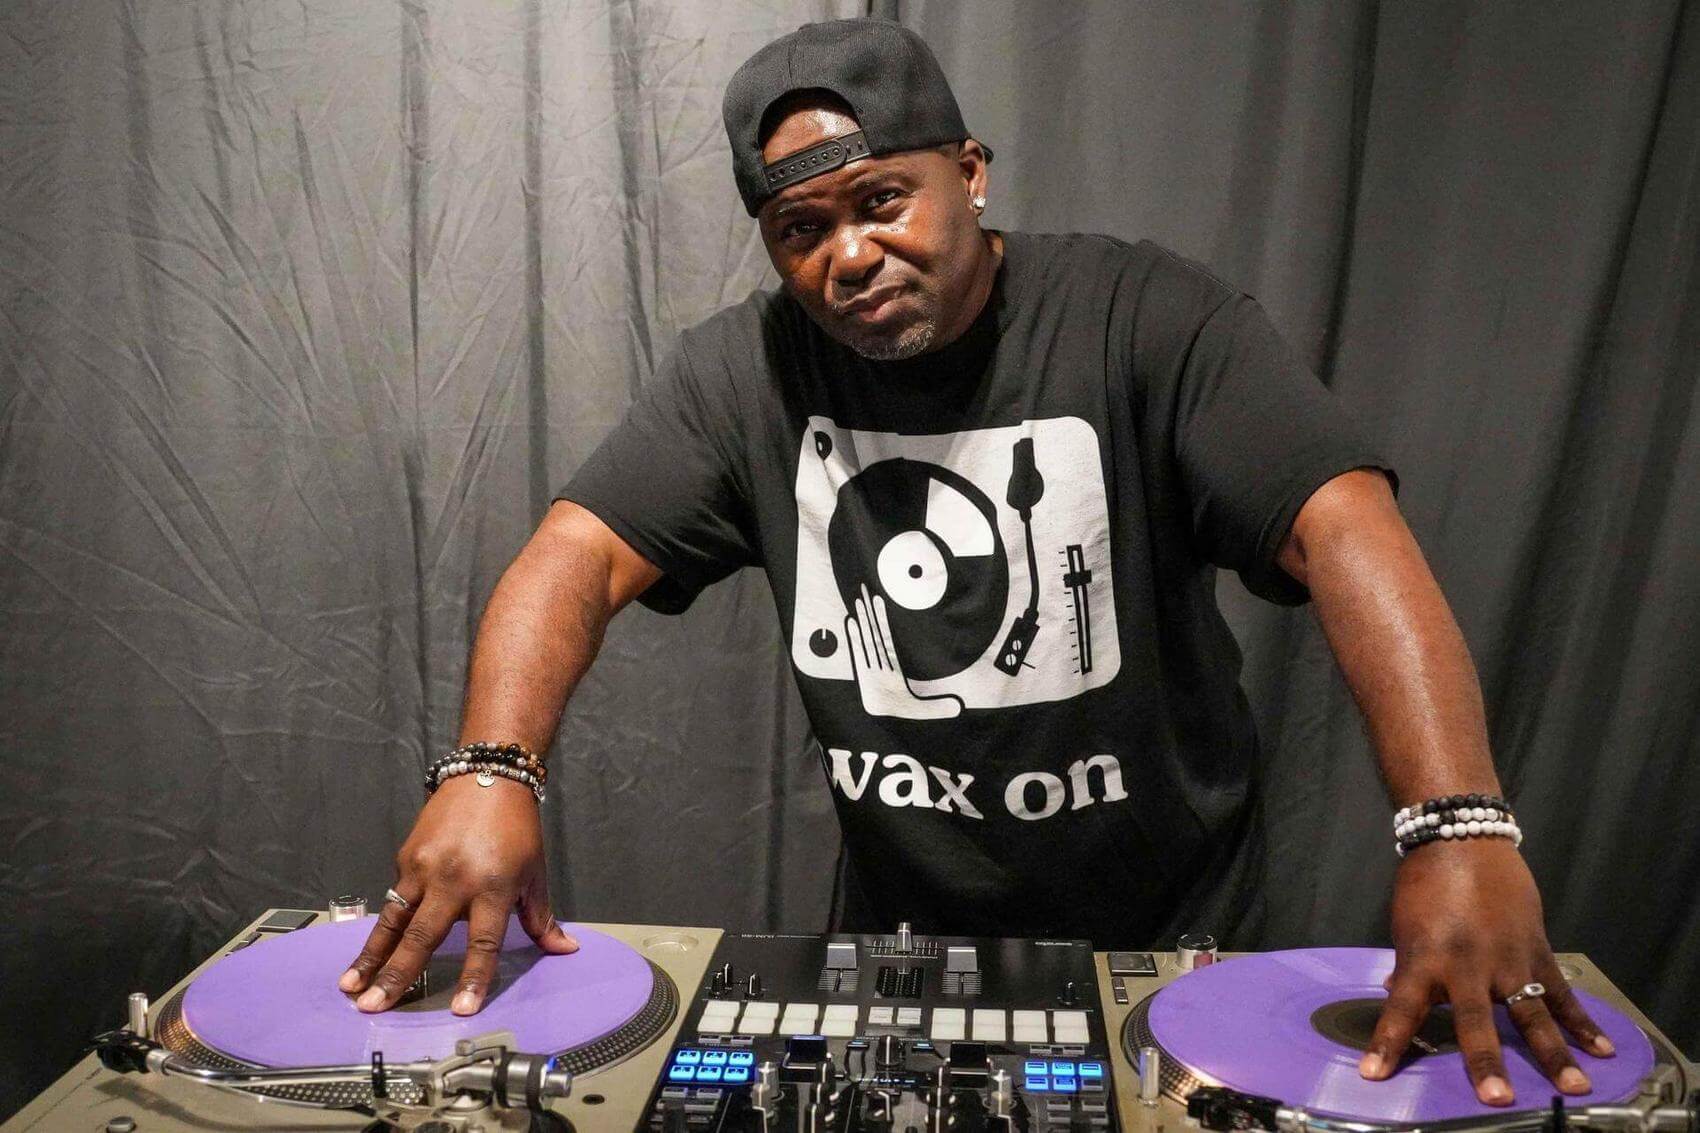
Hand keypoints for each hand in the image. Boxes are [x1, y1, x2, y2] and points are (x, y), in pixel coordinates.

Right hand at [337, 774, 577, 1014]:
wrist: (488, 777)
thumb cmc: (517, 829)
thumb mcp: (535, 872)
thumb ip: (541, 917)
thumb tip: (565, 949)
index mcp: (493, 887)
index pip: (484, 943)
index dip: (474, 978)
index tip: (461, 1010)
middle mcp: (455, 880)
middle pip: (423, 936)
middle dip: (396, 976)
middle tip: (373, 1007)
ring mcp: (425, 867)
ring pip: (394, 920)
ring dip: (370, 956)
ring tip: (350, 986)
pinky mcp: (406, 857)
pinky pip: (395, 897)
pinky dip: (380, 927)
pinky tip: (365, 954)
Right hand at [845, 584, 962, 719]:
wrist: (883, 732)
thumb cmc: (898, 719)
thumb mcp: (923, 712)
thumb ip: (938, 707)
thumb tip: (960, 707)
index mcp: (893, 670)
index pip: (887, 640)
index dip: (883, 621)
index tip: (880, 602)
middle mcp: (880, 666)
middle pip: (875, 634)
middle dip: (870, 613)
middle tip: (866, 589)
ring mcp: (870, 670)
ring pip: (867, 640)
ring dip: (863, 621)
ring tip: (859, 600)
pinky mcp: (862, 677)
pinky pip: (859, 653)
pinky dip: (854, 639)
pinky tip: (851, 621)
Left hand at [1364, 838, 1613, 1104]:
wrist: (1462, 839)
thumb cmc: (1425, 884)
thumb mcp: (1407, 928)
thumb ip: (1410, 967)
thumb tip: (1397, 993)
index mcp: (1425, 959)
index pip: (1401, 1009)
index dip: (1388, 1043)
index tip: (1374, 1075)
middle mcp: (1467, 965)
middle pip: (1476, 1022)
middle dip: (1485, 1061)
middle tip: (1496, 1098)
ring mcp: (1507, 959)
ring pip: (1532, 1014)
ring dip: (1553, 1054)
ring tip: (1573, 1087)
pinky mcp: (1536, 949)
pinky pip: (1561, 991)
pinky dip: (1581, 1022)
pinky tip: (1599, 1049)